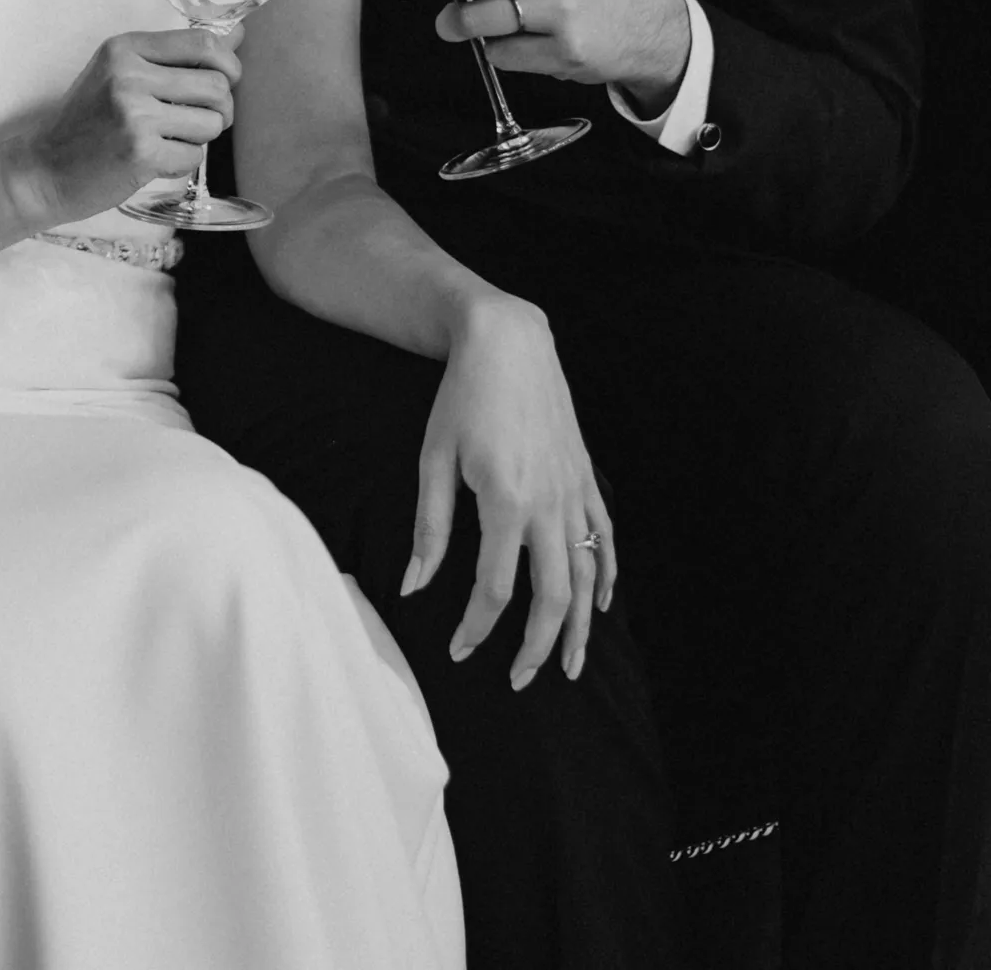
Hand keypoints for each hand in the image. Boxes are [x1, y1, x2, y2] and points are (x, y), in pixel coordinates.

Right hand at [9, 27, 242, 231]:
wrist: (43, 169)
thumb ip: (175, 56)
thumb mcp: (120, 74)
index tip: (227, 80)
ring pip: (212, 122)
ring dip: (202, 137)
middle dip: (221, 108)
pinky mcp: (140, 153)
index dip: (229, 63)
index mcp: (125, 48)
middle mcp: (129, 75)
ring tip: (172, 139)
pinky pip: (194, 156)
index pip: (202, 41)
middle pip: (216, 84)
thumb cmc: (87, 121)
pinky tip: (156, 159)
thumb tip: (237, 34)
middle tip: (201, 120)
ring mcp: (134, 114)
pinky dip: (182, 162)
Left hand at [402, 289, 615, 687]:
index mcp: (506, 501)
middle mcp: (549, 503)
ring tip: (569, 666)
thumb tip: (415, 586)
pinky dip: (608, 573)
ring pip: (588, 574)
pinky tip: (604, 603)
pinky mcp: (586, 475)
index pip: (496, 588)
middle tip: (518, 681)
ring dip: (581, 626)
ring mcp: (574, 490)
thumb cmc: (462, 396)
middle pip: (553, 595)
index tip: (458, 650)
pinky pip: (604, 535)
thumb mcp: (433, 459)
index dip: (477, 627)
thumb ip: (430, 528)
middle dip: (536, 646)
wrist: (509, 341)